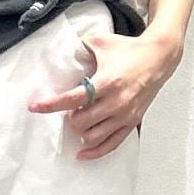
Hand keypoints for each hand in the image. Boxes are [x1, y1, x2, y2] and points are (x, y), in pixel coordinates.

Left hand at [26, 25, 182, 157]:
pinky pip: (112, 145)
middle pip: (80, 122)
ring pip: (93, 136)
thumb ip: (80, 45)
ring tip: (81, 120)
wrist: (159, 57)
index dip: (51, 104)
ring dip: (81, 130)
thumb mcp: (101, 41)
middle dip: (70, 117)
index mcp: (106, 82)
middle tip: (71, 108)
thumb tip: (62, 48)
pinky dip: (96, 151)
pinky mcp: (132, 122)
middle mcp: (116, 102)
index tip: (35, 107)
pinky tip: (82, 153)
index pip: (72, 99)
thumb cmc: (130, 50)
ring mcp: (125, 114)